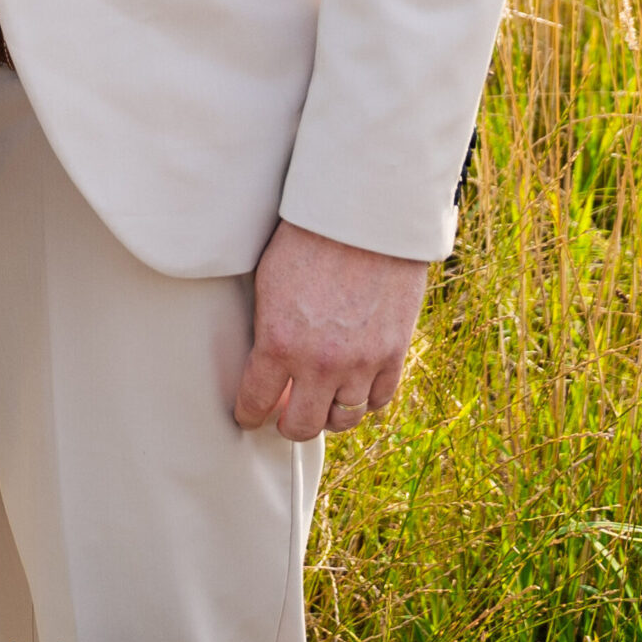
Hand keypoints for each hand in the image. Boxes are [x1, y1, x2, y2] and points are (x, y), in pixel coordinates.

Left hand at [234, 220, 428, 440]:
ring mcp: (361, 362)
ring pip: (343, 419)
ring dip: (328, 413)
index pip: (256, 402)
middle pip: (301, 426)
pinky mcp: (394, 354)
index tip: (247, 417)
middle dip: (288, 425)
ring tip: (320, 402)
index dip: (248, 415)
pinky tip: (353, 388)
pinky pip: (377, 400)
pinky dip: (364, 400)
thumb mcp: (268, 282)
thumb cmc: (307, 237)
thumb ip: (267, 329)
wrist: (362, 214)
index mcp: (279, 341)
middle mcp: (320, 363)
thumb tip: (266, 364)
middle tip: (284, 415)